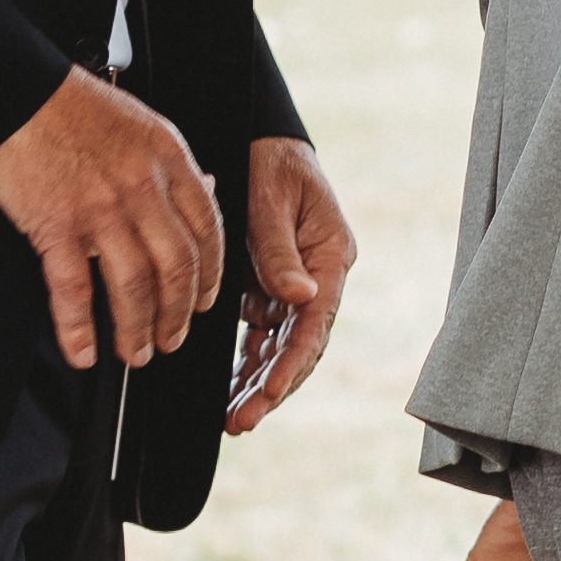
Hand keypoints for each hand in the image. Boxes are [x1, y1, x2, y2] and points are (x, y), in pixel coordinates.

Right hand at [0, 65, 224, 370]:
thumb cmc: (69, 103)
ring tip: (134, 353)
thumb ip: (170, 163)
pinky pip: (75, 289)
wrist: (13, 88)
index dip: (211, 274)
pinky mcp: (56, 223)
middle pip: (177, 266)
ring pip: (134, 285)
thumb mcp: (139, 122)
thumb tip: (203, 187)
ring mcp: (101, 206)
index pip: (208, 227)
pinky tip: (82, 349)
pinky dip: (79, 328)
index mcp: (168, 156)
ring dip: (136, 329)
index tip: (204, 300)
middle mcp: (142, 185)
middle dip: (178, 314)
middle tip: (171, 340)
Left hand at [224, 135, 358, 432]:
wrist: (258, 139)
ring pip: (281, 347)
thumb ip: (279, 249)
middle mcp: (318, 277)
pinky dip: (248, 361)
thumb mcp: (271, 198)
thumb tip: (298, 298)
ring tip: (233, 418)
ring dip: (259, 383)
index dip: (292, 363)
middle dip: (273, 387)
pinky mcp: (271, 286)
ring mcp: (295, 285)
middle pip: (302, 346)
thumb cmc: (268, 161)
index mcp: (330, 256)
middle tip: (241, 420)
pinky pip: (262, 334)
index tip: (269, 392)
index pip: (316, 323)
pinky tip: (229, 389)